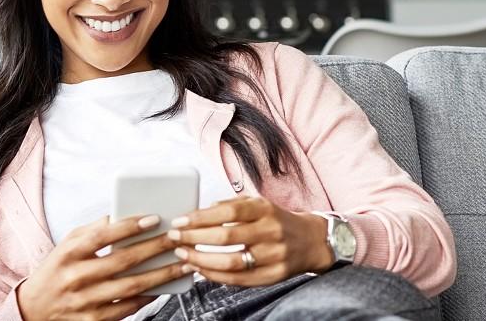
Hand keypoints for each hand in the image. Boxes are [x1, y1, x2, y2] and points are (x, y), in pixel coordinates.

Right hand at [18, 215, 190, 320]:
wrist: (34, 310)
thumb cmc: (56, 272)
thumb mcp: (66, 246)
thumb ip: (92, 230)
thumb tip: (122, 214)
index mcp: (68, 254)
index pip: (102, 236)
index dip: (129, 226)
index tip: (155, 218)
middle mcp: (76, 278)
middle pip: (123, 260)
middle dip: (156, 247)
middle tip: (178, 237)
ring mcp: (85, 302)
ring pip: (132, 286)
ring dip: (162, 274)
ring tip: (183, 263)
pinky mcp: (94, 320)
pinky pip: (129, 307)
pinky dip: (149, 296)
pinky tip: (165, 286)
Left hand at [168, 197, 334, 286]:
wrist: (312, 241)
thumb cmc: (277, 221)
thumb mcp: (260, 204)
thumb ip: (232, 205)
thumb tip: (201, 212)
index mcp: (265, 209)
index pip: (228, 212)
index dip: (200, 217)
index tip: (179, 222)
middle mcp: (271, 231)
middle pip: (227, 237)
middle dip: (194, 238)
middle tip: (174, 238)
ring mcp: (274, 255)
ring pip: (232, 262)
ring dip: (202, 261)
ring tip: (184, 256)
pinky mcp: (274, 275)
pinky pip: (240, 279)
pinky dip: (216, 276)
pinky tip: (201, 270)